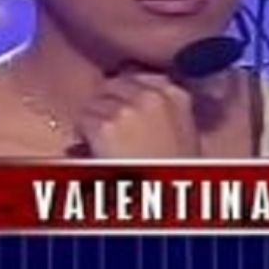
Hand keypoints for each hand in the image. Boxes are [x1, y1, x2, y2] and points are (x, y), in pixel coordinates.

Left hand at [76, 68, 201, 158]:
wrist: (163, 194)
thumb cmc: (175, 169)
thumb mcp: (185, 131)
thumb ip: (166, 106)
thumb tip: (136, 97)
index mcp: (176, 96)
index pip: (141, 75)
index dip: (128, 91)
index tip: (124, 103)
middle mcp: (152, 95)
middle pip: (115, 83)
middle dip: (109, 100)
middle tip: (108, 123)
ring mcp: (128, 109)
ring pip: (96, 101)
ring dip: (95, 116)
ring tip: (102, 138)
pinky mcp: (105, 126)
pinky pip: (83, 119)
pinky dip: (84, 132)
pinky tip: (95, 147)